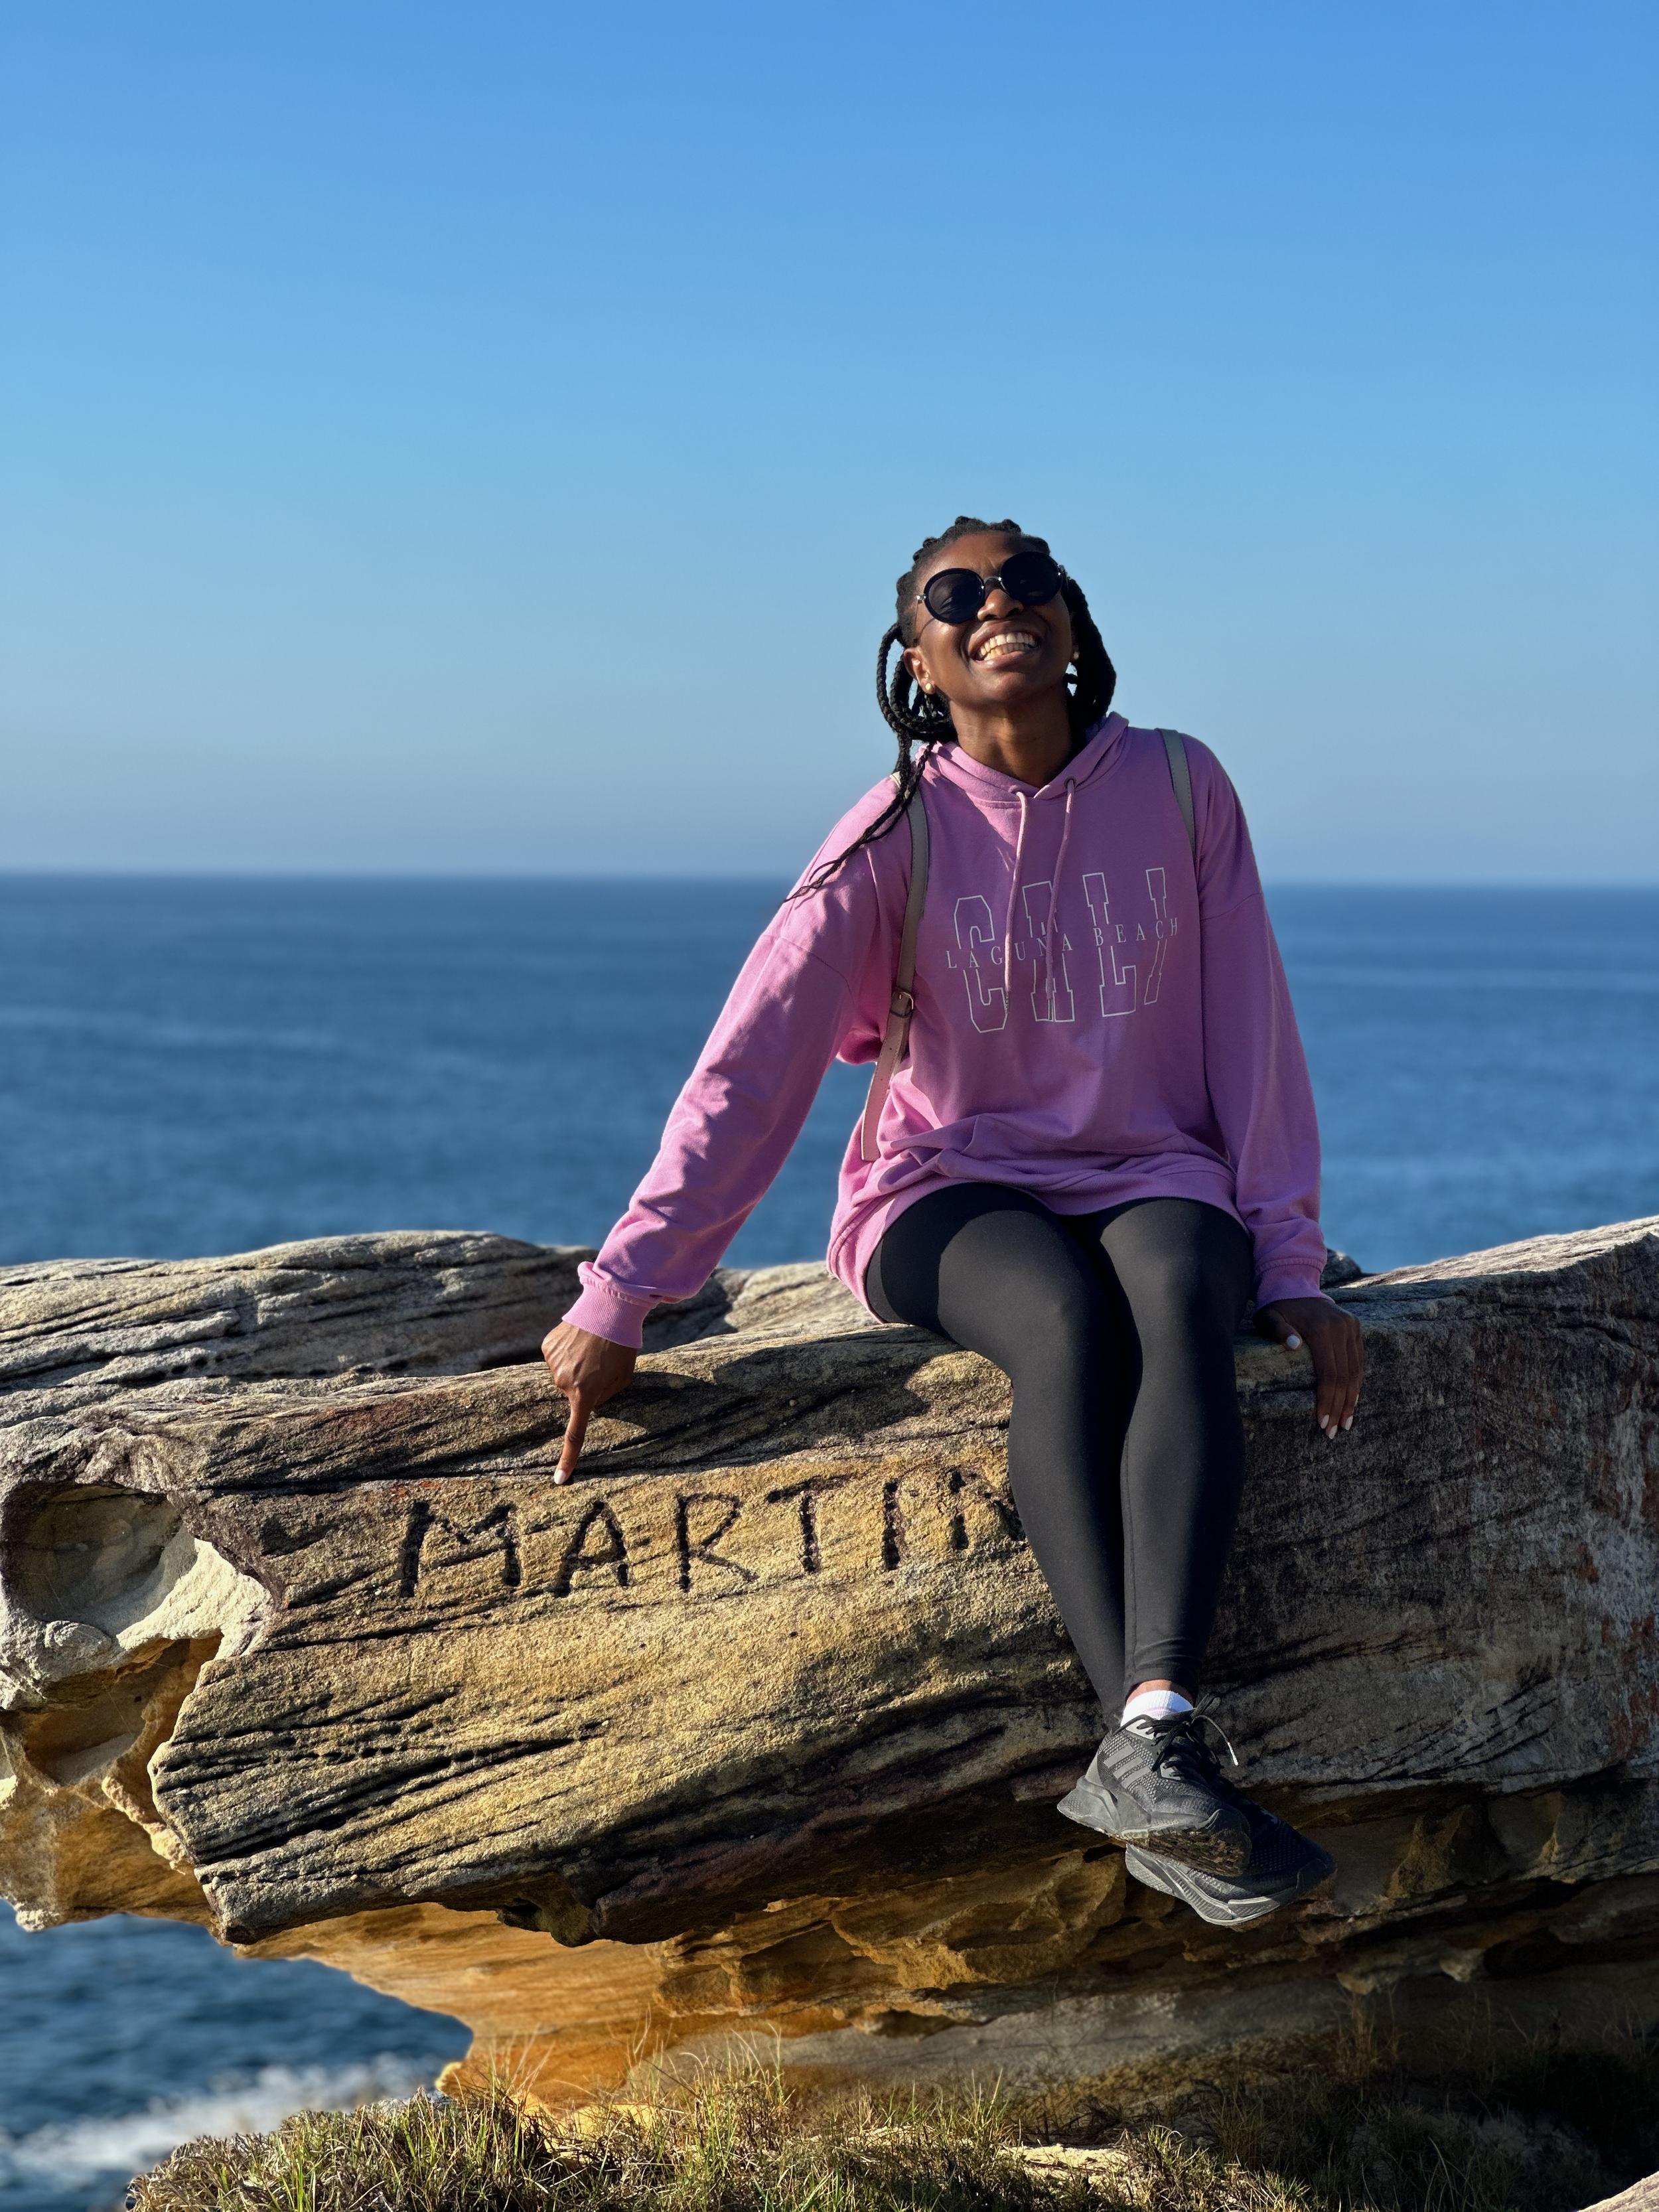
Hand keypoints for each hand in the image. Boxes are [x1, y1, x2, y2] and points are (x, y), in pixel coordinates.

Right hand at [540, 1323, 636, 1481]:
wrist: (610, 1307)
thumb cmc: (622, 1346)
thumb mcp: (623, 1378)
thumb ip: (605, 1396)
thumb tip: (589, 1401)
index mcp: (586, 1394)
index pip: (575, 1434)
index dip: (568, 1458)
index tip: (560, 1479)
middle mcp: (564, 1382)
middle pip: (572, 1394)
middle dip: (584, 1385)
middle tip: (599, 1363)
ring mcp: (553, 1364)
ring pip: (563, 1375)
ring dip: (575, 1366)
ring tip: (590, 1348)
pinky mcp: (547, 1347)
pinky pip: (556, 1358)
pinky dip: (566, 1352)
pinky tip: (578, 1339)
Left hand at [1255, 1295, 1362, 1440]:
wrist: (1293, 1284)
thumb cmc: (1276, 1308)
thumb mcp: (1269, 1318)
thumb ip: (1278, 1331)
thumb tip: (1292, 1345)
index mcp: (1322, 1329)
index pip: (1329, 1374)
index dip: (1326, 1401)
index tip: (1321, 1423)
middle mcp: (1342, 1328)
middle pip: (1345, 1377)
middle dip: (1339, 1407)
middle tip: (1334, 1432)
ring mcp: (1351, 1327)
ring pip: (1356, 1371)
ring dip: (1351, 1400)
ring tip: (1345, 1424)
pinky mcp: (1355, 1328)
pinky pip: (1359, 1361)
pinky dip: (1357, 1383)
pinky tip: (1352, 1402)